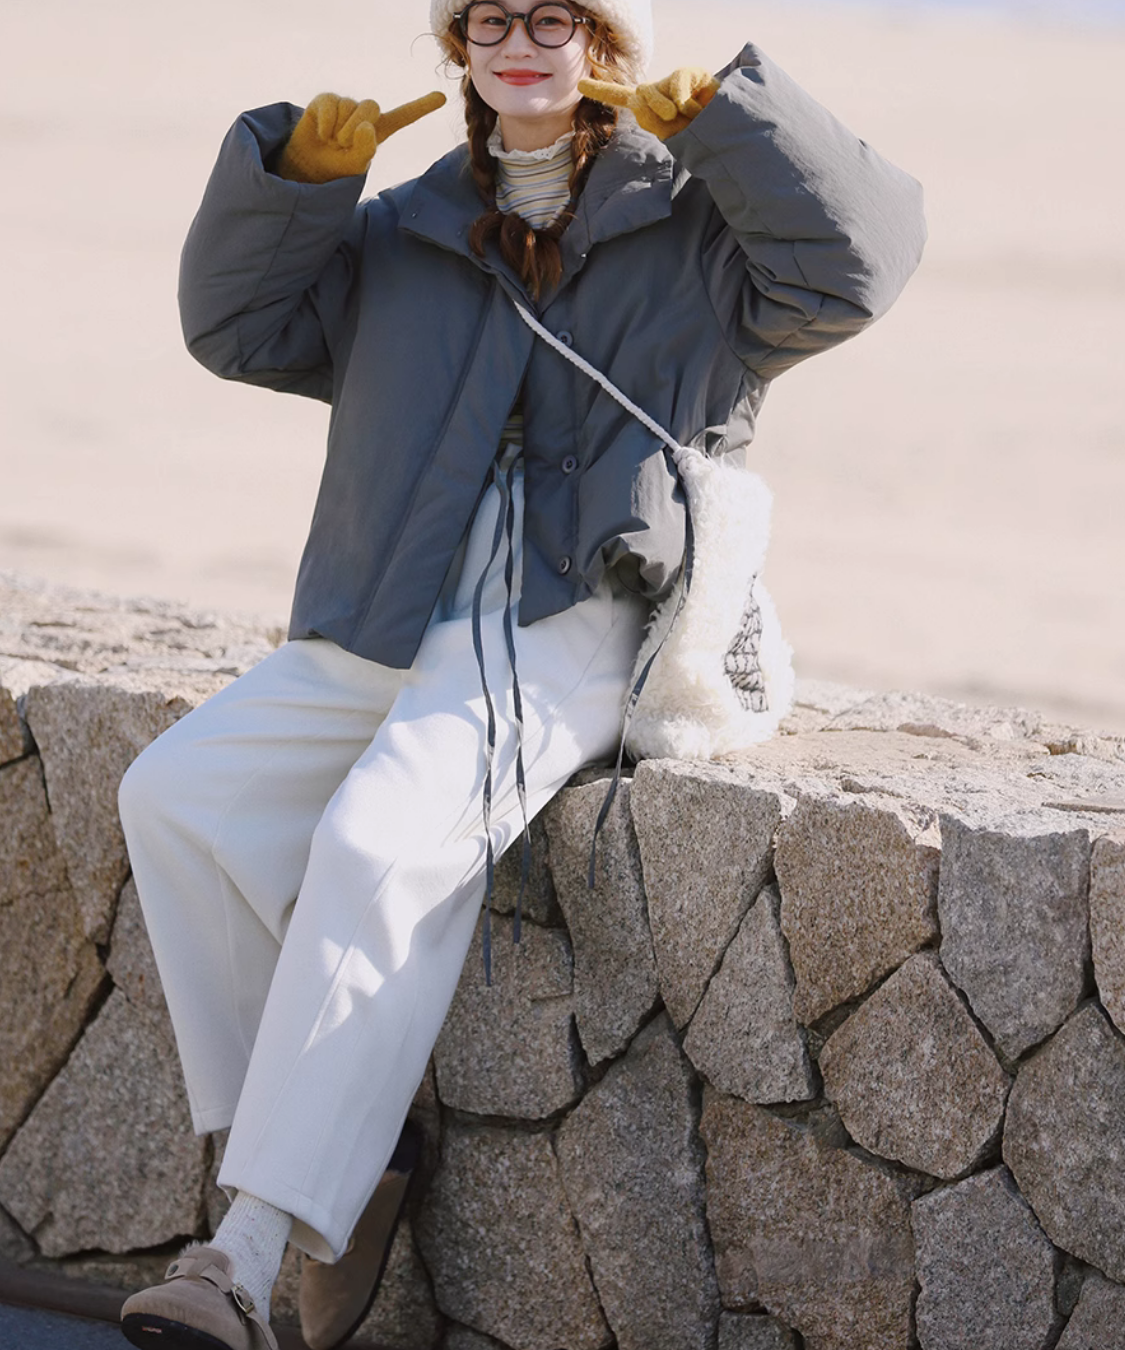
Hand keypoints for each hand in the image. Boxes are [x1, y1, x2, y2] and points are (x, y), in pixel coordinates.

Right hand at [277, 90, 446, 183]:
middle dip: (355, 130)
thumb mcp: (356, 164)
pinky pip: (330, 106)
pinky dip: (325, 125)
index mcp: (379, 129)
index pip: (403, 116)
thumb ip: (365, 149)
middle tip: (343, 145)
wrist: (310, 166)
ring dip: (337, 131)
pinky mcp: (326, 100)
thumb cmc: (338, 166)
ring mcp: (345, 104)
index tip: (442, 97)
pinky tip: (322, 134)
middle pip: (371, 107)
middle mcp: (364, 113)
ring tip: (331, 141)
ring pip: (348, 107)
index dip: (421, 106)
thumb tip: (365, 125)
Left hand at [578, 68, 718, 140]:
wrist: (724, 128)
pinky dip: (687, 104)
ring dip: (669, 109)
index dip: (601, 91)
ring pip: (654, 92)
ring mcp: (672, 80)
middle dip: (651, 111)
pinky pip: (678, 88)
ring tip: (689, 117)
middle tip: (672, 120)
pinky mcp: (690, 73)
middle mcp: (657, 89)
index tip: (579, 86)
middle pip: (638, 95)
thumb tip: (656, 99)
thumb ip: (654, 121)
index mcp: (649, 106)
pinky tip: (699, 108)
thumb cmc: (695, 134)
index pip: (621, 96)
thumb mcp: (669, 135)